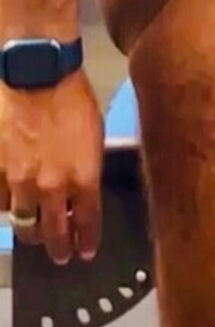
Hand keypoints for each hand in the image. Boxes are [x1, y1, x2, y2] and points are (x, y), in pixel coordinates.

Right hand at [0, 70, 103, 263]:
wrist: (36, 72)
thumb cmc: (72, 95)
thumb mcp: (93, 133)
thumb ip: (86, 167)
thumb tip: (81, 189)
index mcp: (83, 176)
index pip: (88, 222)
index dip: (86, 241)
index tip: (84, 251)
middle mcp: (51, 187)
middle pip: (53, 232)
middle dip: (58, 246)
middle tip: (60, 254)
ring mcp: (19, 182)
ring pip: (22, 222)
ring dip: (30, 227)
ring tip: (32, 229)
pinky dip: (6, 205)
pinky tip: (10, 203)